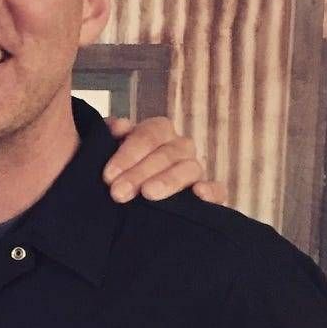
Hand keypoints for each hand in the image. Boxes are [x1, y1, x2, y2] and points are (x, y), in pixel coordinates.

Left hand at [103, 116, 227, 205]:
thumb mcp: (109, 156)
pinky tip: (199, 194)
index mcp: (158, 132)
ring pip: (189, 168)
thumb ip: (110, 138)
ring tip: (148, 194)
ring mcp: (195, 169)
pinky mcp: (209, 194)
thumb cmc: (118, 176)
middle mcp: (179, 147)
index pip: (148, 135)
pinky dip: (212, 190)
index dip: (128, 154)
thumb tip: (118, 126)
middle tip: (117, 193)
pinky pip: (219, 189)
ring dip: (168, 180)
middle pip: (166, 153)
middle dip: (139, 173)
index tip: (108, 175)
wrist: (129, 201)